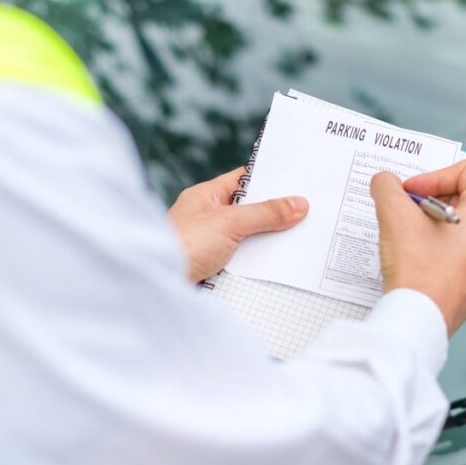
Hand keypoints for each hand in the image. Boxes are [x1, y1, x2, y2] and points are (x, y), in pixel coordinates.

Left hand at [168, 167, 308, 282]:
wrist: (158, 285)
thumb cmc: (182, 245)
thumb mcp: (229, 223)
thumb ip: (264, 213)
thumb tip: (297, 204)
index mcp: (206, 197)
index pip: (243, 180)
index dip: (269, 179)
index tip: (297, 182)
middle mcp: (207, 218)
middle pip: (248, 211)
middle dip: (274, 214)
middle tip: (307, 213)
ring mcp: (209, 243)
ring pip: (247, 237)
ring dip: (267, 240)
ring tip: (299, 238)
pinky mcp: (212, 268)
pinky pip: (241, 260)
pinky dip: (257, 262)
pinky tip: (277, 264)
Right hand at [370, 161, 465, 335]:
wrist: (417, 321)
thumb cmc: (417, 271)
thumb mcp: (394, 215)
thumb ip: (387, 187)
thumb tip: (385, 183)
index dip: (434, 175)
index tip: (411, 193)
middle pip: (465, 199)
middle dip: (430, 201)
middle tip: (405, 213)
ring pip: (461, 229)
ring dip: (433, 226)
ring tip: (409, 238)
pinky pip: (460, 256)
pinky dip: (439, 250)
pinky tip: (417, 260)